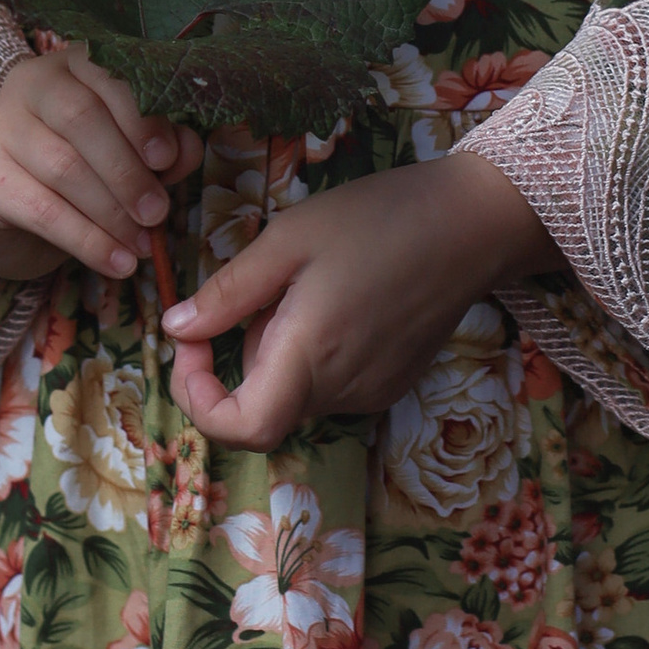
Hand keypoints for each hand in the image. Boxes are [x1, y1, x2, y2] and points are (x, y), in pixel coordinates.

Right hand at [0, 50, 201, 283]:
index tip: (167, 160)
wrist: (16, 213)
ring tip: (142, 245)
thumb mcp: (131, 151)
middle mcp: (28, 86)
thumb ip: (163, 144)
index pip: (105, 76)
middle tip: (157, 214)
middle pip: (80, 118)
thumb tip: (184, 149)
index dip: (139, 117)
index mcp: (71, 65)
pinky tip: (116, 262)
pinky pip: (41, 211)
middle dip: (126, 171)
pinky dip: (86, 241)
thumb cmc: (87, 169)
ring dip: (111, 213)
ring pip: (62, 167)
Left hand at [162, 153, 555, 448]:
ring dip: (277, 350)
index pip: (242, 428)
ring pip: (295, 392)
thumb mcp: (288, 238)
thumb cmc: (377, 219)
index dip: (199, 401)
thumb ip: (228, 293)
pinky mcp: (392, 384)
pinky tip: (335, 296)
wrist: (472, 224)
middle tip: (255, 288)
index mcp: (311, 356)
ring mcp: (372, 392)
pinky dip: (311, 353)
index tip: (193, 345)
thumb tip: (175, 330)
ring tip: (304, 283)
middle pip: (264, 405)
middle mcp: (342, 391)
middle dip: (238, 356)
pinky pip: (329, 384)